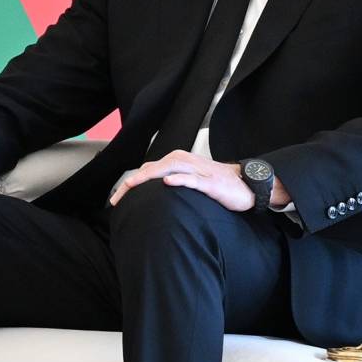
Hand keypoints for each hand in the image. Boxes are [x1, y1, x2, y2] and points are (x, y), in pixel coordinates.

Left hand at [108, 150, 252, 211]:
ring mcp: (198, 171)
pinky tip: (168, 182)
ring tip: (132, 186)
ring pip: (169, 169)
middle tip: (117, 199)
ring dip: (148, 177)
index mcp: (177, 161)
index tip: (116, 200)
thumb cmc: (215, 184)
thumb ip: (170, 183)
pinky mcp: (211, 182)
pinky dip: (180, 179)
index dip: (130, 184)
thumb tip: (148, 195)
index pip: (147, 170)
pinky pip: (193, 179)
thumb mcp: (189, 182)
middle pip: (152, 168)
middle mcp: (184, 162)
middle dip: (133, 183)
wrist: (245, 185)